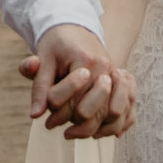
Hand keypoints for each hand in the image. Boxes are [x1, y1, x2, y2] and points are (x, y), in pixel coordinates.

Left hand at [18, 24, 136, 139]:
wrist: (76, 29)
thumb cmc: (56, 45)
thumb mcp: (43, 60)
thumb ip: (39, 86)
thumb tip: (35, 115)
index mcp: (86, 60)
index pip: (72, 96)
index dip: (56, 110)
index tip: (46, 118)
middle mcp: (106, 69)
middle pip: (94, 109)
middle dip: (73, 122)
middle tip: (54, 126)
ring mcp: (117, 77)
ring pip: (113, 115)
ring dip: (91, 130)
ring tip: (71, 133)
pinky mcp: (123, 85)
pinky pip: (127, 113)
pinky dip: (112, 127)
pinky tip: (94, 133)